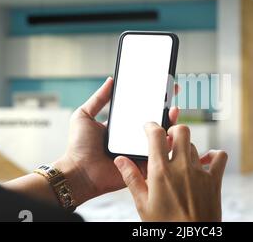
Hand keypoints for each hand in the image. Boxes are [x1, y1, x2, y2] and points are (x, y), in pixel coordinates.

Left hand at [54, 77, 179, 205]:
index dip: (152, 99)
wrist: (79, 172)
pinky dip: (167, 144)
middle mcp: (133, 138)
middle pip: (155, 122)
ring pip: (161, 137)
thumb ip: (98, 99)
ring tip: (173, 110)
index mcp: (122, 127)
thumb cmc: (78, 147)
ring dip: (170, 123)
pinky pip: (159, 154)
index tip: (162, 87)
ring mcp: (139, 152)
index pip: (141, 110)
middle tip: (172, 95)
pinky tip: (170, 132)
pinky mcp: (143, 165)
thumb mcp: (84, 116)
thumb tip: (110, 81)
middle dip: (166, 108)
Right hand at [114, 123, 227, 221]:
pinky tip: (205, 161)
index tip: (149, 127)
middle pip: (181, 131)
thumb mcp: (142, 204)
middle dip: (173, 130)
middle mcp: (181, 167)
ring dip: (186, 147)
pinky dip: (213, 155)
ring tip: (179, 159)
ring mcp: (200, 172)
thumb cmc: (164, 224)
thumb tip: (120, 160)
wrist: (191, 239)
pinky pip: (219, 157)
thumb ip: (131, 178)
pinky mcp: (214, 180)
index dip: (151, 126)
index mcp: (160, 172)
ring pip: (194, 145)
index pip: (156, 135)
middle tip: (167, 139)